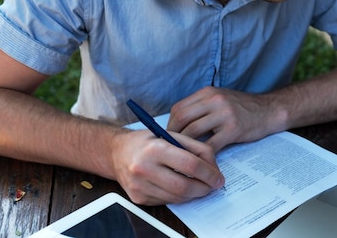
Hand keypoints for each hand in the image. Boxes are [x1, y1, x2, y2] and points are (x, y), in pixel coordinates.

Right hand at [110, 129, 224, 204]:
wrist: (117, 152)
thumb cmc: (149, 142)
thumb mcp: (172, 135)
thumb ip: (196, 148)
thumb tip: (214, 168)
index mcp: (155, 148)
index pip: (190, 164)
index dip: (209, 173)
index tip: (218, 177)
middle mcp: (144, 168)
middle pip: (184, 185)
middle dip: (204, 188)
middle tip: (213, 185)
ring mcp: (139, 186)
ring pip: (176, 197)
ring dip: (194, 194)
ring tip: (202, 186)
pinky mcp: (138, 198)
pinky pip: (166, 201)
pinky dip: (180, 196)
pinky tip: (184, 188)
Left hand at [167, 86, 275, 150]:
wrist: (269, 110)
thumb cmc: (242, 108)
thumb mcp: (220, 100)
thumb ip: (201, 108)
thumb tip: (178, 125)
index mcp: (208, 93)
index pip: (179, 108)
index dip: (170, 124)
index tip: (168, 137)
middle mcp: (214, 100)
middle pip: (182, 118)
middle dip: (173, 136)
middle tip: (171, 150)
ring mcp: (224, 114)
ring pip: (193, 132)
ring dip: (185, 147)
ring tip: (183, 157)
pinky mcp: (233, 129)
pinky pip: (211, 145)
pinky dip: (202, 155)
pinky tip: (201, 161)